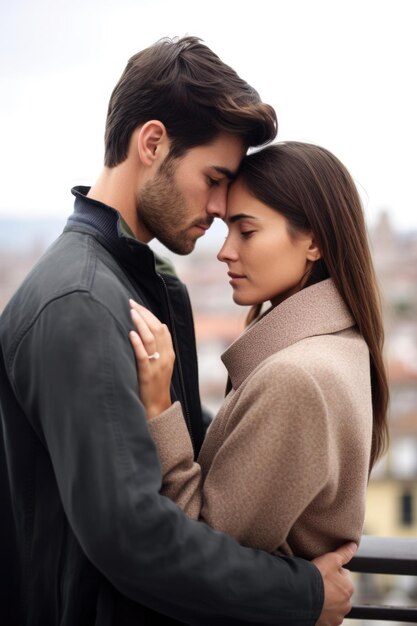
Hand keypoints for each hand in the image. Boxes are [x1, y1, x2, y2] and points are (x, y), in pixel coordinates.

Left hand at [129, 300, 174, 418]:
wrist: (157, 406)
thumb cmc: (155, 384)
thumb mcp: (162, 363)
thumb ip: (160, 346)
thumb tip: (158, 326)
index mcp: (169, 353)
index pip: (162, 328)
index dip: (150, 314)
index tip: (138, 305)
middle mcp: (165, 357)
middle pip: (157, 330)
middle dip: (144, 314)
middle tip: (131, 303)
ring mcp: (157, 366)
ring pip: (151, 340)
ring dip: (141, 324)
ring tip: (131, 312)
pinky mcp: (147, 374)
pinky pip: (143, 356)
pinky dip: (137, 343)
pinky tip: (131, 334)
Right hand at [313, 542, 356, 625]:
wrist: (301, 596)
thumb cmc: (317, 576)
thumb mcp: (331, 559)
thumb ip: (344, 553)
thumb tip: (354, 545)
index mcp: (349, 588)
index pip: (343, 577)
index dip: (332, 572)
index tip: (323, 572)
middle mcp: (346, 604)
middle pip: (339, 592)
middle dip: (331, 588)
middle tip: (318, 583)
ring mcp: (336, 616)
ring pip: (332, 605)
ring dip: (326, 601)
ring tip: (314, 593)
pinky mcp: (327, 624)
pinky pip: (325, 616)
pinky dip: (321, 611)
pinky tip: (313, 603)